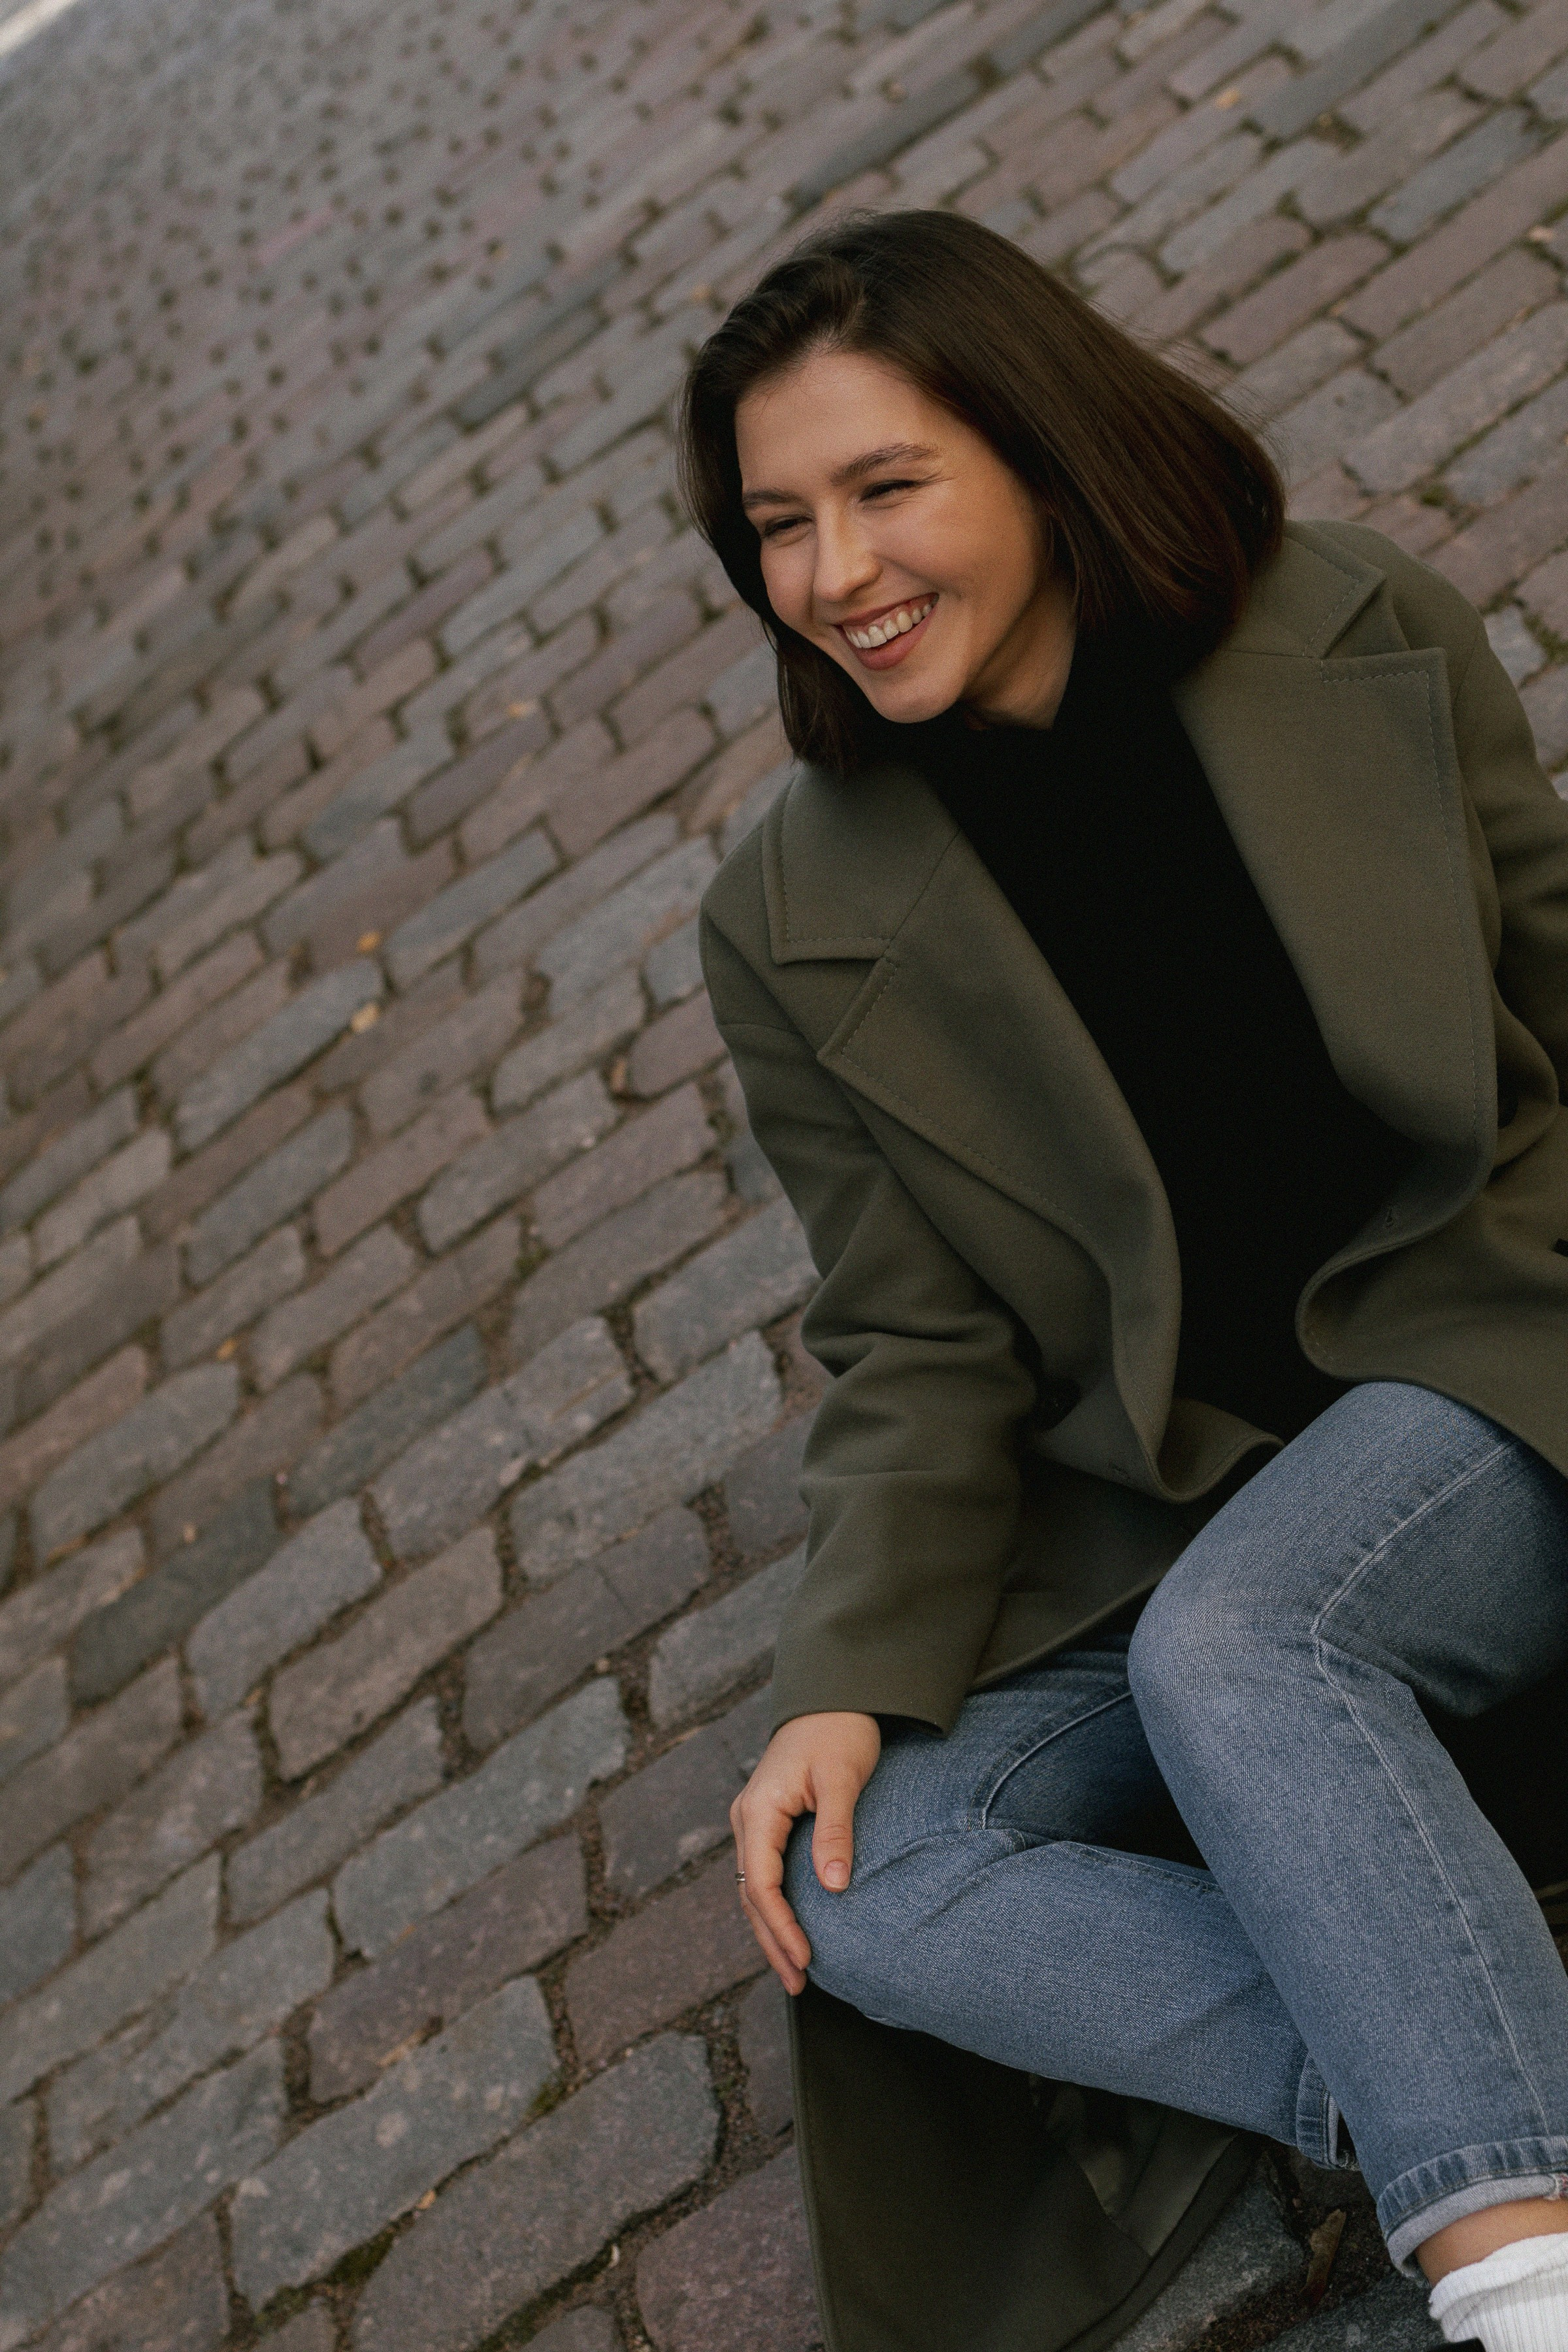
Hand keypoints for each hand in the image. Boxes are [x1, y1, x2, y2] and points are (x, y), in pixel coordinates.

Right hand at [731, 1711, 881, 1993]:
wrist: (834, 1695)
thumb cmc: (839, 1732)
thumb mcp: (842, 1779)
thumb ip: (836, 1831)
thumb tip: (833, 1888)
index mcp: (759, 1810)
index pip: (761, 1884)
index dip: (780, 1927)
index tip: (805, 1960)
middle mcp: (748, 1818)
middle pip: (751, 1895)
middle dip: (772, 1941)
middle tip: (799, 1984)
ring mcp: (755, 1819)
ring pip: (754, 1887)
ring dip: (772, 1929)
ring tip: (795, 1970)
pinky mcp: (769, 1820)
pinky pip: (764, 1872)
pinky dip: (775, 1906)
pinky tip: (793, 1927)